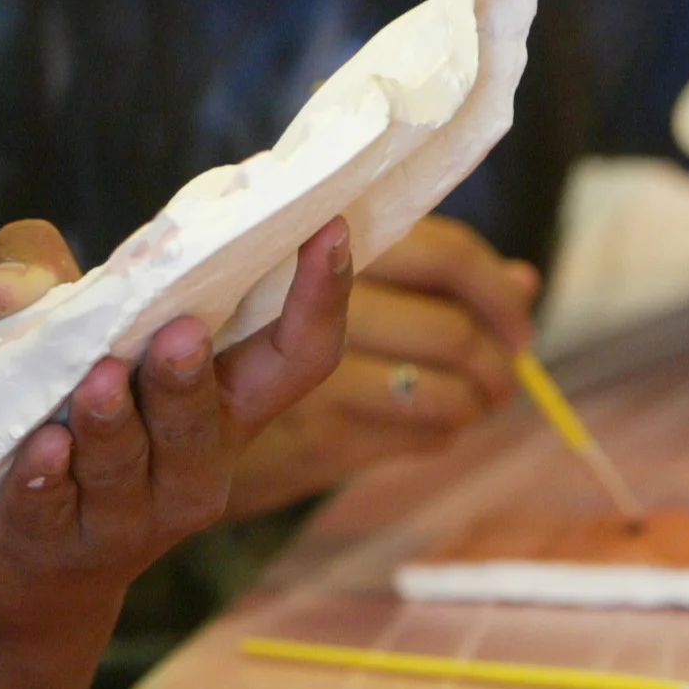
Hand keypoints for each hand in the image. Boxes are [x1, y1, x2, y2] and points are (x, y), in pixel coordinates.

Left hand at [0, 219, 355, 643]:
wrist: (27, 577)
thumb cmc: (66, 423)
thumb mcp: (62, 338)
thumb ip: (38, 282)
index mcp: (222, 407)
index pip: (296, 359)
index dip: (321, 299)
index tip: (329, 229)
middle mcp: (193, 469)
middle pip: (206, 423)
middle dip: (190, 379)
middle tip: (181, 333)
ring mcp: (128, 517)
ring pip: (131, 466)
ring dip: (114, 421)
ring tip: (98, 381)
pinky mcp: (55, 544)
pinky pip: (55, 509)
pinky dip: (49, 477)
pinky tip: (42, 449)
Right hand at [225, 216, 537, 517]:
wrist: (163, 428)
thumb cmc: (246, 340)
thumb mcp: (320, 284)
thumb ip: (421, 272)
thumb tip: (526, 280)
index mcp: (328, 246)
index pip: (443, 255)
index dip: (495, 290)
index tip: (518, 323)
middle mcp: (322, 305)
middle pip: (455, 331)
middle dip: (498, 360)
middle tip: (506, 372)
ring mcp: (319, 381)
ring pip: (446, 390)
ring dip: (476, 400)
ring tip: (475, 399)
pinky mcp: (319, 442)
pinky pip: (420, 434)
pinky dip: (441, 429)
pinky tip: (428, 422)